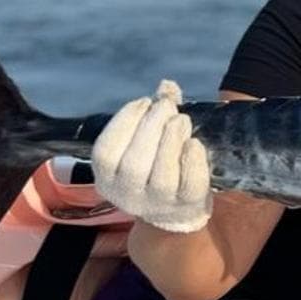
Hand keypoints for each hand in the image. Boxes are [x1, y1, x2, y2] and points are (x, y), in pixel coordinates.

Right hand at [91, 80, 212, 233]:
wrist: (177, 213)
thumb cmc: (158, 168)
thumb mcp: (148, 143)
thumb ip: (156, 113)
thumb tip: (167, 86)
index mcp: (108, 179)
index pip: (105, 152)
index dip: (123, 122)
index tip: (143, 101)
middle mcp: (128, 196)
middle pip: (134, 163)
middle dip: (152, 126)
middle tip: (167, 106)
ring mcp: (158, 204)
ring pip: (161, 175)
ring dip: (171, 141)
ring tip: (181, 119)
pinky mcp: (187, 206)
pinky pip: (190, 184)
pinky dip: (192, 161)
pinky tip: (194, 143)